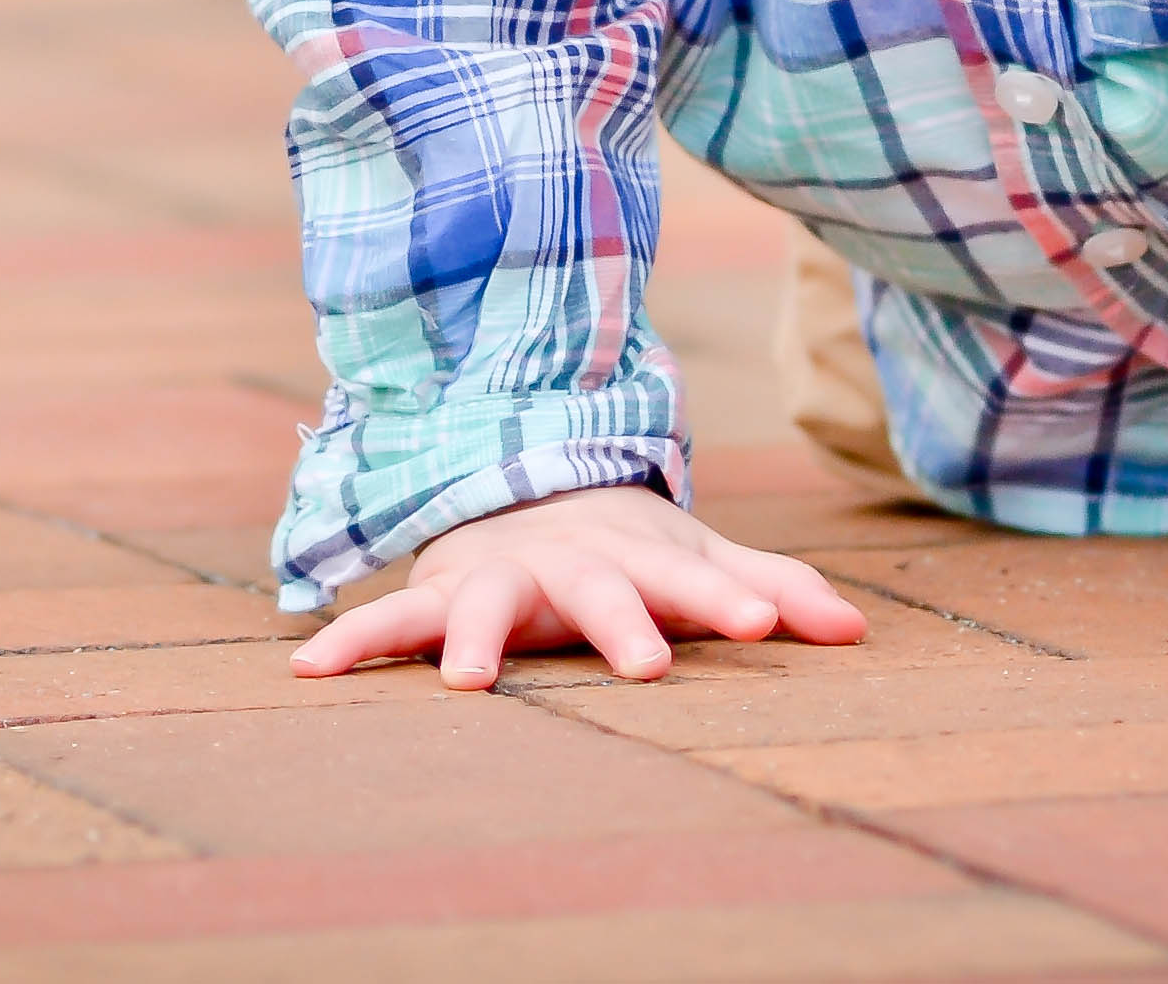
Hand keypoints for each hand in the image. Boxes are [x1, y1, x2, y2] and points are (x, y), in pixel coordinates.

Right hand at [290, 482, 869, 688]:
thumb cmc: (629, 550)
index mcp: (644, 559)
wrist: (521, 488)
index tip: (774, 628)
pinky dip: (350, 640)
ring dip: (471, 635)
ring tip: (464, 680)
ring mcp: (501, 575)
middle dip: (623, 624)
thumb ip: (776, 592)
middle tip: (648, 666)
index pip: (701, 580)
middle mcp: (573, 563)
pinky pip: (389, 618)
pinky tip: (306, 670)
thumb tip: (861, 631)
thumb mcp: (701, 564)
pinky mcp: (440, 593)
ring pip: (486, 601)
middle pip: (602, 591)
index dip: (737, 601)